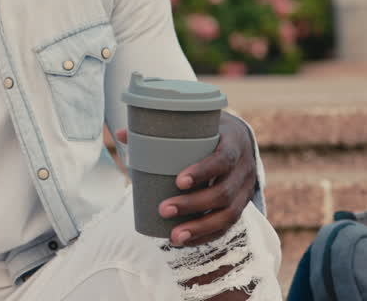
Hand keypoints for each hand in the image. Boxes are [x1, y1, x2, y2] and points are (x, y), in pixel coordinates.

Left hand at [116, 113, 257, 246]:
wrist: (240, 140)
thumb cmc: (209, 131)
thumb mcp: (194, 125)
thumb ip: (161, 129)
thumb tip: (121, 134)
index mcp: (234, 143)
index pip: (222, 160)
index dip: (203, 172)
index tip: (178, 181)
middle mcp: (244, 170)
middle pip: (223, 193)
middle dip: (193, 205)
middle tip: (163, 209)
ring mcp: (245, 190)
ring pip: (228, 215)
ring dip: (200, 228)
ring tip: (173, 237)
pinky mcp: (240, 206)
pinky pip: (227, 226)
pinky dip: (206, 236)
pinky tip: (185, 242)